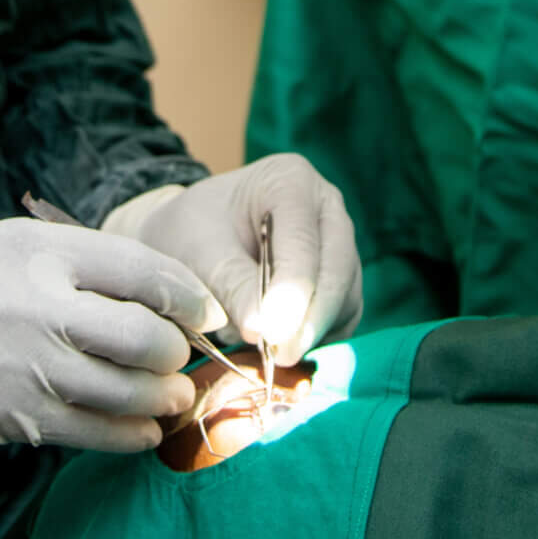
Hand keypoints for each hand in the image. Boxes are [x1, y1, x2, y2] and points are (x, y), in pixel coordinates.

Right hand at [0, 219, 218, 476]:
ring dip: (164, 397)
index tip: (203, 311)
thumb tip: (157, 286)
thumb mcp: (7, 240)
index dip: (189, 296)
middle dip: (179, 351)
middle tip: (183, 355)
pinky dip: (131, 434)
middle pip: (146, 335)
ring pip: (127, 391)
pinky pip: (93, 432)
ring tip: (174, 395)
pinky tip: (144, 429)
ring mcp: (26, 365)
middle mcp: (38, 305)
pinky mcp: (12, 415)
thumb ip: (77, 257)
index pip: (145, 271)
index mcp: (41, 251)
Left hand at [107, 154, 361, 365]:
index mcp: (291, 181)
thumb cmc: (192, 235)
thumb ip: (231, 284)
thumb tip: (263, 329)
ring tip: (270, 355)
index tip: (271, 334)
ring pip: (345, 298)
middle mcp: (327, 208)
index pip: (303, 241)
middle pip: (337, 270)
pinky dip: (317, 339)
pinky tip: (282, 350)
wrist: (192, 241)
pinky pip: (343, 317)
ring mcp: (339, 245)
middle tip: (278, 356)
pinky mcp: (341, 282)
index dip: (292, 292)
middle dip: (309, 319)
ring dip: (312, 332)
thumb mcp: (198, 252)